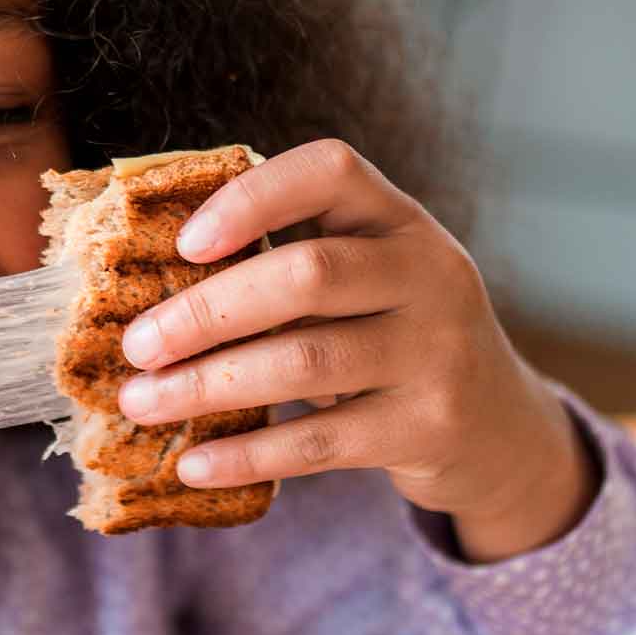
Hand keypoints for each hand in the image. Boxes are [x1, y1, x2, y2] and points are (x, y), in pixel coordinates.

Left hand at [115, 140, 596, 561]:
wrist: (498, 427)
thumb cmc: (390, 337)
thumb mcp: (364, 281)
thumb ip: (285, 265)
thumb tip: (145, 286)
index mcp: (399, 220)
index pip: (330, 172)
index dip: (252, 197)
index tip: (183, 243)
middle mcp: (429, 273)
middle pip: (306, 274)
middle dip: (205, 311)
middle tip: (136, 346)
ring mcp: (438, 352)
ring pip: (306, 362)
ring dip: (207, 385)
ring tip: (140, 404)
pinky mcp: (429, 428)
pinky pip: (321, 442)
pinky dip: (247, 454)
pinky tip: (191, 463)